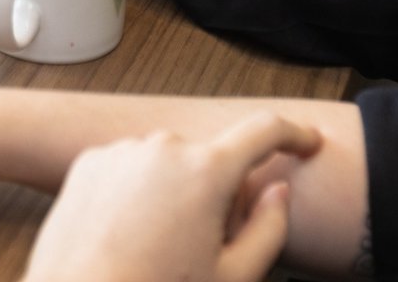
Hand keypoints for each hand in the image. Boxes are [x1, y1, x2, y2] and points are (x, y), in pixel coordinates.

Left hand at [21, 116, 320, 281]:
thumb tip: (278, 193)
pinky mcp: (90, 161)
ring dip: (174, 192)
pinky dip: (137, 193)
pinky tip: (128, 235)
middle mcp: (165, 147)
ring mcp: (124, 150)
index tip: (306, 141)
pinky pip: (130, 168)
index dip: (294, 134)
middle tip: (204, 243)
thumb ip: (269, 229)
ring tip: (157, 246)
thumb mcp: (231, 276)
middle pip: (211, 159)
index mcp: (207, 171)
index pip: (265, 131)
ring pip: (168, 164)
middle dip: (217, 192)